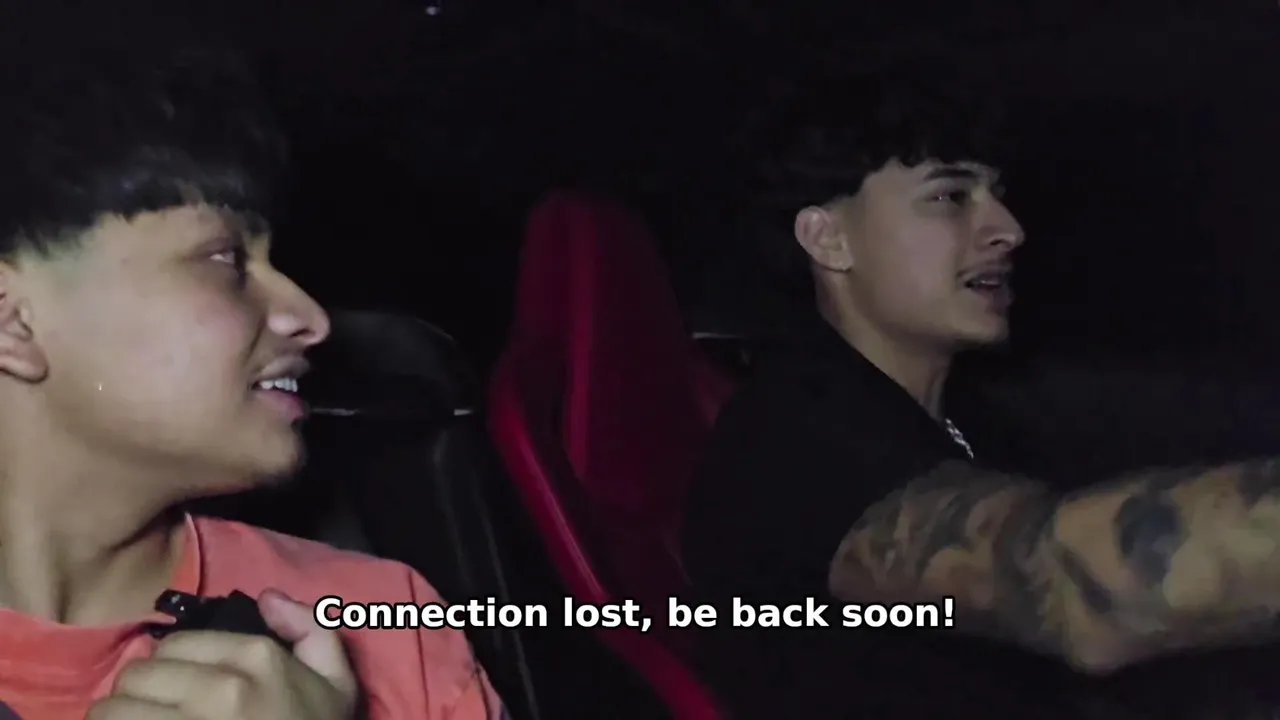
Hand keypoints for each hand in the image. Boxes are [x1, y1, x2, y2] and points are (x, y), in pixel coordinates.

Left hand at [88, 590, 358, 719]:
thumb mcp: (337, 681)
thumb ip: (311, 628)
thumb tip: (268, 598)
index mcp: (258, 658)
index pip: (172, 645)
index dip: (170, 667)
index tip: (177, 688)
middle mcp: (221, 689)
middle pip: (136, 676)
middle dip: (138, 694)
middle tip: (152, 712)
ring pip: (112, 711)